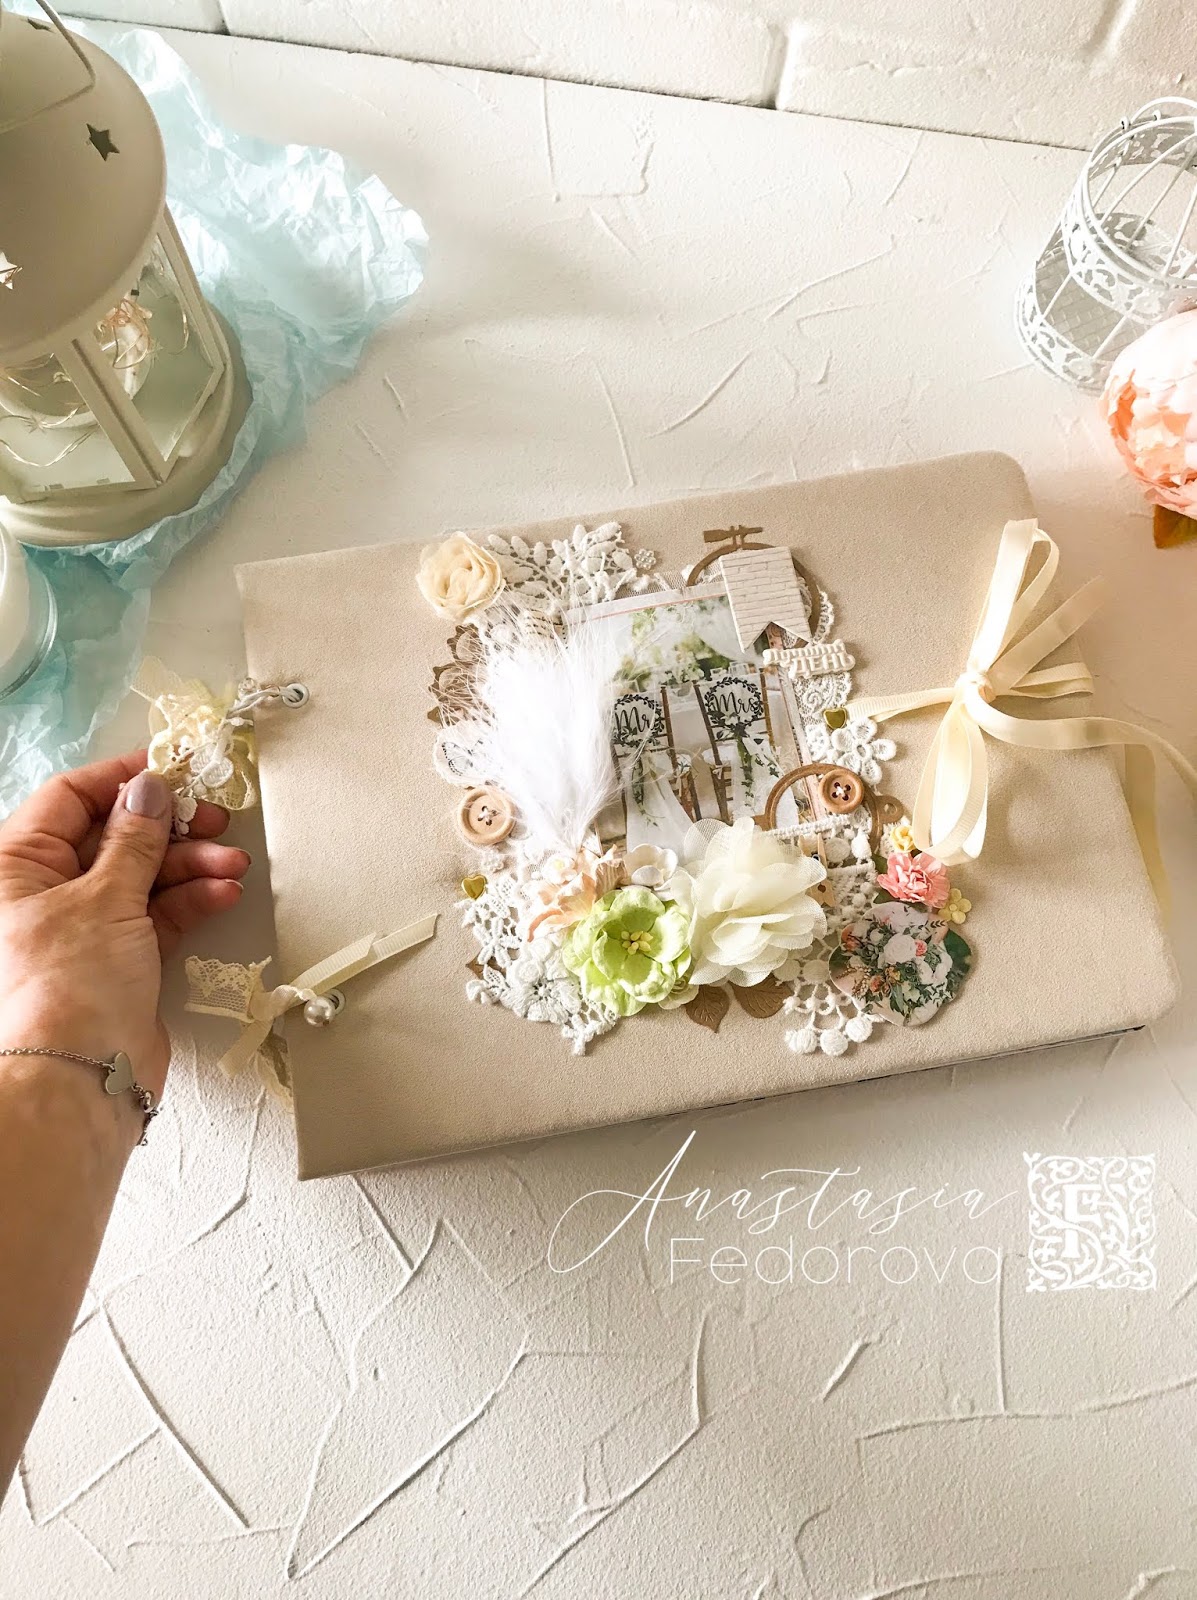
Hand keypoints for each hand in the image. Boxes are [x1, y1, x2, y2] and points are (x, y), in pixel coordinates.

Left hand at [0, 753, 249, 1126]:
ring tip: (230, 862)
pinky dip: (191, 900)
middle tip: (212, 818)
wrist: (80, 1080)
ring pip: (142, 875)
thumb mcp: (104, 896)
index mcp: (15, 866)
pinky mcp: (118, 959)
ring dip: (190, 865)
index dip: (122, 780)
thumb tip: (149, 790)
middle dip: (168, 828)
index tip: (172, 769)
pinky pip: (158, 913)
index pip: (69, 799)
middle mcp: (43, 893)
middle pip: (112, 837)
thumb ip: (133, 838)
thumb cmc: (66, 989)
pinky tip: (221, 892)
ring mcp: (83, 927)